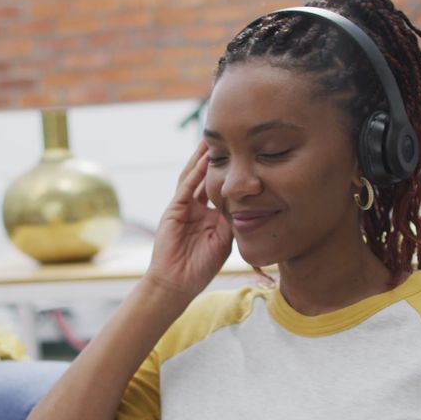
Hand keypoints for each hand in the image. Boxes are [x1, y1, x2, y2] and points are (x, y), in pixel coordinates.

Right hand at [145, 142, 232, 299]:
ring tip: (212, 139)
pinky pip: (186, 188)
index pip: (220, 188)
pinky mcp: (174, 211)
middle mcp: (195, 207)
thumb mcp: (224, 240)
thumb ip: (232, 220)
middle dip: (213, 158)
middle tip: (226, 136)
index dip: (229, 172)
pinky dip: (195, 174)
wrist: (177, 283)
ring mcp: (183, 207)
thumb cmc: (200, 268)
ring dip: (202, 158)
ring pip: (194, 177)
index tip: (243, 155)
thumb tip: (246, 201)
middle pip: (205, 176)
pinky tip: (204, 160)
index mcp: (209, 216)